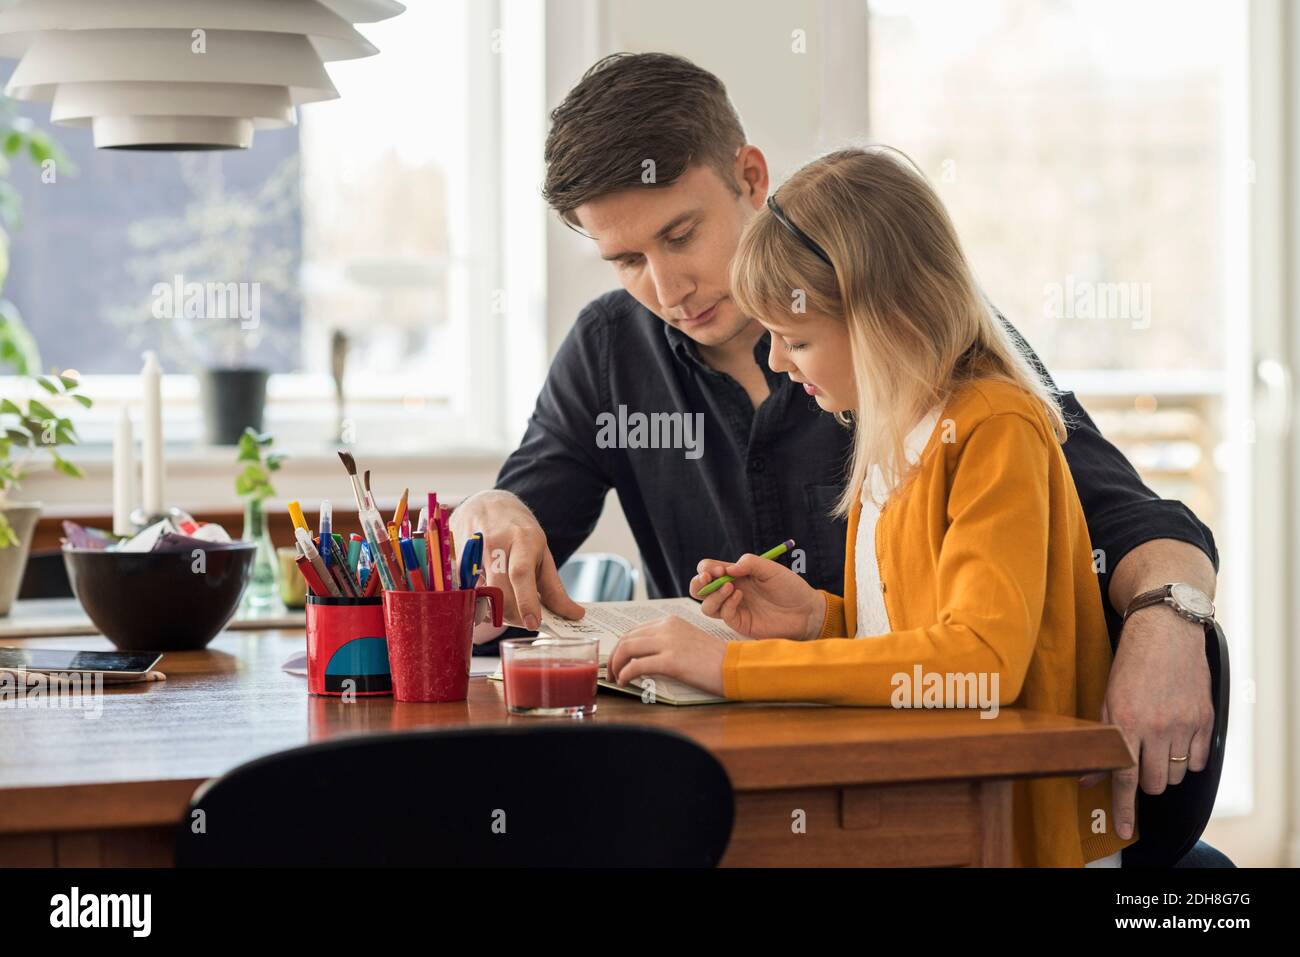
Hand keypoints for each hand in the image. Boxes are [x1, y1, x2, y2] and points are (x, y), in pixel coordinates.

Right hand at [449, 490, 583, 633]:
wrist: (487, 504)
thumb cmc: (519, 531)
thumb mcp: (543, 552)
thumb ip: (554, 588)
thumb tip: (573, 615)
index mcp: (522, 539)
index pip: (521, 573)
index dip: (526, 601)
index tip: (534, 624)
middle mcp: (494, 543)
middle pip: (499, 591)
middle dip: (513, 616)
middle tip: (525, 621)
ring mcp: (471, 550)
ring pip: (482, 596)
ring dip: (497, 611)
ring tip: (510, 603)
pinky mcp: (455, 560)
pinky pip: (469, 593)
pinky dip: (482, 602)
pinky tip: (491, 593)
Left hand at [606, 615, 726, 696]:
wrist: (735, 667)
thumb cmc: (714, 660)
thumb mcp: (687, 642)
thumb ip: (666, 644)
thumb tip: (644, 658)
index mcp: (670, 622)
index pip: (635, 631)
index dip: (621, 647)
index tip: (618, 661)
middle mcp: (667, 627)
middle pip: (627, 638)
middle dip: (614, 656)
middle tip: (612, 672)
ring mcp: (668, 642)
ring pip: (627, 649)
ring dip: (616, 665)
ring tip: (616, 678)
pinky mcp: (671, 660)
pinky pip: (637, 666)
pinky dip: (626, 675)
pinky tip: (625, 683)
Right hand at [689, 553, 823, 640]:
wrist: (805, 611)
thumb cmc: (789, 587)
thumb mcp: (770, 569)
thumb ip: (749, 563)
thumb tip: (727, 569)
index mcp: (736, 575)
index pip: (709, 570)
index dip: (707, 569)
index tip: (719, 569)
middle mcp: (730, 591)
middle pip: (699, 589)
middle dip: (698, 583)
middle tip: (708, 578)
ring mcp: (734, 608)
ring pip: (706, 605)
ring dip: (713, 594)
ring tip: (730, 587)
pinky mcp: (740, 622)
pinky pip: (723, 615)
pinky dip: (727, 604)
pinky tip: (740, 597)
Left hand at [1080, 606, 1212, 840]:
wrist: (1166, 632)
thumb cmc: (1130, 665)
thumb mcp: (1107, 699)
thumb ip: (1101, 740)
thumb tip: (1088, 777)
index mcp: (1126, 722)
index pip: (1125, 777)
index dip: (1124, 808)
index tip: (1124, 829)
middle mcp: (1156, 726)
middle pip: (1155, 784)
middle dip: (1147, 783)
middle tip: (1142, 763)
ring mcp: (1183, 724)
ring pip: (1176, 775)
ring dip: (1166, 770)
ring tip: (1159, 744)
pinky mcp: (1205, 719)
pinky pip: (1199, 761)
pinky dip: (1188, 759)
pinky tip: (1178, 740)